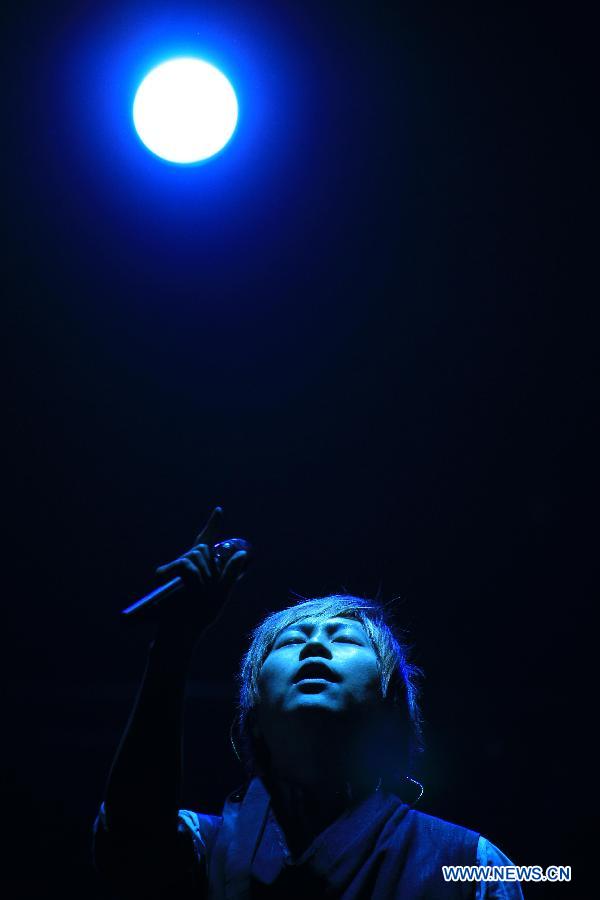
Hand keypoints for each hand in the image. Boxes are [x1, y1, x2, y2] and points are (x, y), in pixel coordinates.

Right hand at [154, 507, 248, 637]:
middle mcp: (188, 564)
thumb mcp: (221, 594)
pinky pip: (188, 565)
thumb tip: (242, 553)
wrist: (183, 630)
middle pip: (203, 547)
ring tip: (198, 593)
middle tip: (206, 589)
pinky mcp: (168, 575)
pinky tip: (188, 588)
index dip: (213, 524)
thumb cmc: (200, 614)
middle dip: (211, 568)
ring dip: (204, 575)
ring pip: (197, 555)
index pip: (208, 541)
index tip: (219, 510)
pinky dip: (194, 577)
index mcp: (203, 567)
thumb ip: (230, 573)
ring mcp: (177, 569)